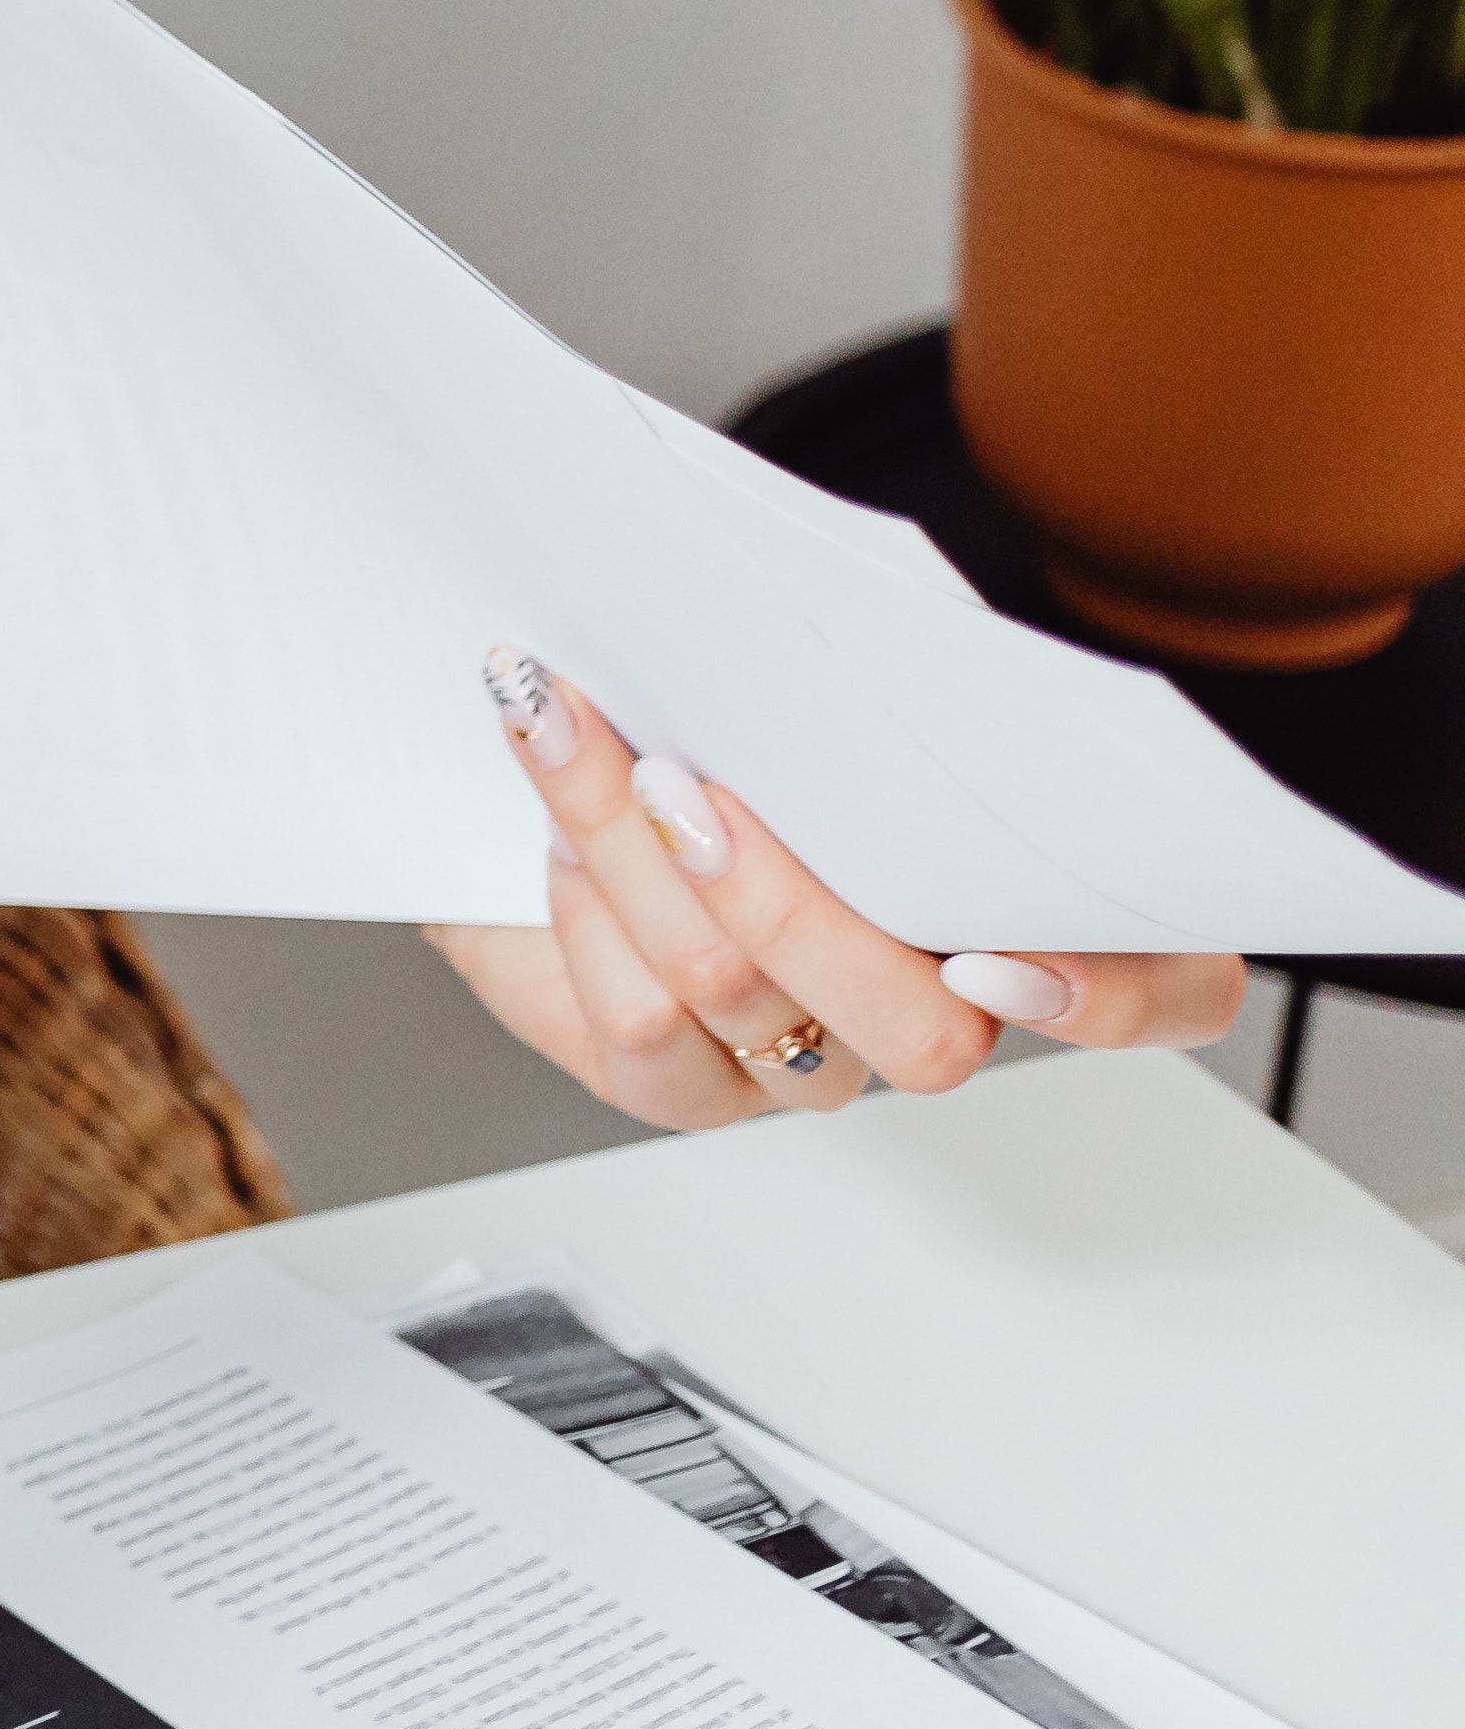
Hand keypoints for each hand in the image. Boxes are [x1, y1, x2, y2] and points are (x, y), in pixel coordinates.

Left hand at [423, 649, 1243, 1130]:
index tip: (995, 951)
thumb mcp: (827, 674)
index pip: (1172, 991)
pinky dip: (588, 915)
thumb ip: (898, 680)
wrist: (556, 766)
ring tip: (575, 740)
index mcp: (1020, 909)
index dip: (1115, 994)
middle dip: (787, 902)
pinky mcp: (682, 1089)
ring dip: (638, 859)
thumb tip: (898, 638)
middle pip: (927, 1037)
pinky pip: (646, 1037)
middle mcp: (931, 1010)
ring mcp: (811, 1063)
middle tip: (685, 783)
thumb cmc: (716, 711)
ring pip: (749, 1003)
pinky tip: (558, 835)